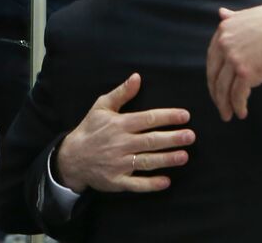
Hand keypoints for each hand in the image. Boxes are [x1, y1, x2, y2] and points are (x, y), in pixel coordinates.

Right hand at [53, 73, 192, 193]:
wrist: (71, 158)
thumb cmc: (90, 129)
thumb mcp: (102, 107)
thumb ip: (122, 93)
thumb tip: (137, 77)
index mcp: (120, 124)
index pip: (147, 119)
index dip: (167, 117)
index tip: (185, 116)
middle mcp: (121, 144)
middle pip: (151, 141)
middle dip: (172, 138)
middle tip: (191, 136)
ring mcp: (118, 164)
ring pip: (146, 162)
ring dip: (166, 160)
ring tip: (184, 156)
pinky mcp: (116, 181)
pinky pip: (136, 184)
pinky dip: (150, 184)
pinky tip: (166, 182)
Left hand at [206, 4, 261, 120]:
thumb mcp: (250, 15)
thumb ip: (233, 18)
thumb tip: (221, 13)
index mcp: (224, 31)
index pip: (212, 60)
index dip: (214, 76)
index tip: (217, 86)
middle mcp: (224, 45)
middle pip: (214, 76)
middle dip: (216, 94)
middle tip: (221, 105)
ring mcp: (234, 60)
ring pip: (223, 89)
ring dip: (224, 105)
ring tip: (228, 114)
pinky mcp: (246, 73)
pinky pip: (237, 95)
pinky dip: (238, 106)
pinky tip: (241, 112)